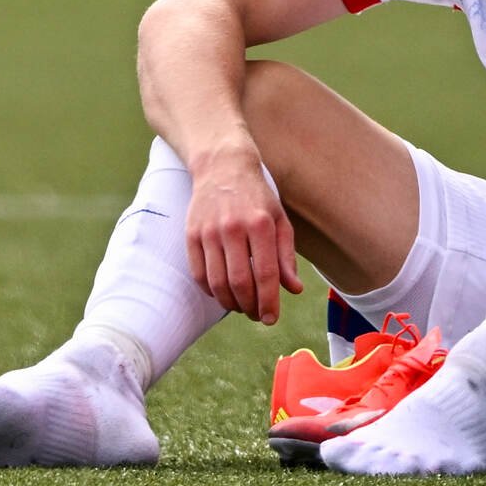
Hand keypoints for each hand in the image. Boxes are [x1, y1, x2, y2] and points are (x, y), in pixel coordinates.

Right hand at [184, 145, 302, 323]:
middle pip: (239, 282)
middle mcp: (233, 228)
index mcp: (261, 224)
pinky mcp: (191, 234)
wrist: (222, 166)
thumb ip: (286, 256)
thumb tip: (294, 290)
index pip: (265, 274)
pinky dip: (210, 290)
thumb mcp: (280, 221)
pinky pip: (198, 274)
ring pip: (217, 282)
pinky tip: (222, 292)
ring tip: (240, 306)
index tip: (270, 319)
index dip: (268, 302)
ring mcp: (209, 231)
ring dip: (229, 303)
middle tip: (255, 315)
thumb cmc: (257, 197)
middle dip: (249, 307)